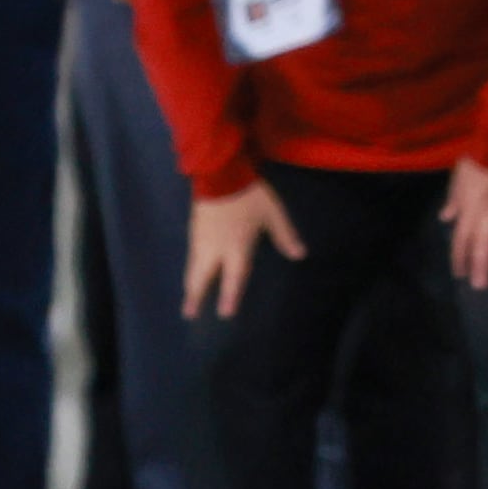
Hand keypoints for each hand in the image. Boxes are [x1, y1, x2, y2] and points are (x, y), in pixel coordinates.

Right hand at [184, 178, 305, 317]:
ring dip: (190, 284)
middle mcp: (216, 247)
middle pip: (202, 276)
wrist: (220, 172)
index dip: (230, 297)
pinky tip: (192, 271)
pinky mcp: (195, 227)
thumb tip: (299, 255)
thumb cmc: (249, 195)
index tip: (224, 315)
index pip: (233, 277)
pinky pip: (192, 255)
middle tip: (189, 314)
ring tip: (188, 298)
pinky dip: (190, 268)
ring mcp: (202, 238)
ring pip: (193, 266)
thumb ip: (285, 235)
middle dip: (196, 296)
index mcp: (236, 246)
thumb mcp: (273, 214)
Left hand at [442, 157, 487, 287]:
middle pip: (483, 243)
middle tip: (480, 285)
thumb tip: (445, 217)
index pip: (461, 237)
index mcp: (470, 205)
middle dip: (481, 266)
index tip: (460, 275)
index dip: (459, 257)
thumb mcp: (460, 175)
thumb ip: (454, 198)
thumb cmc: (482, 155)